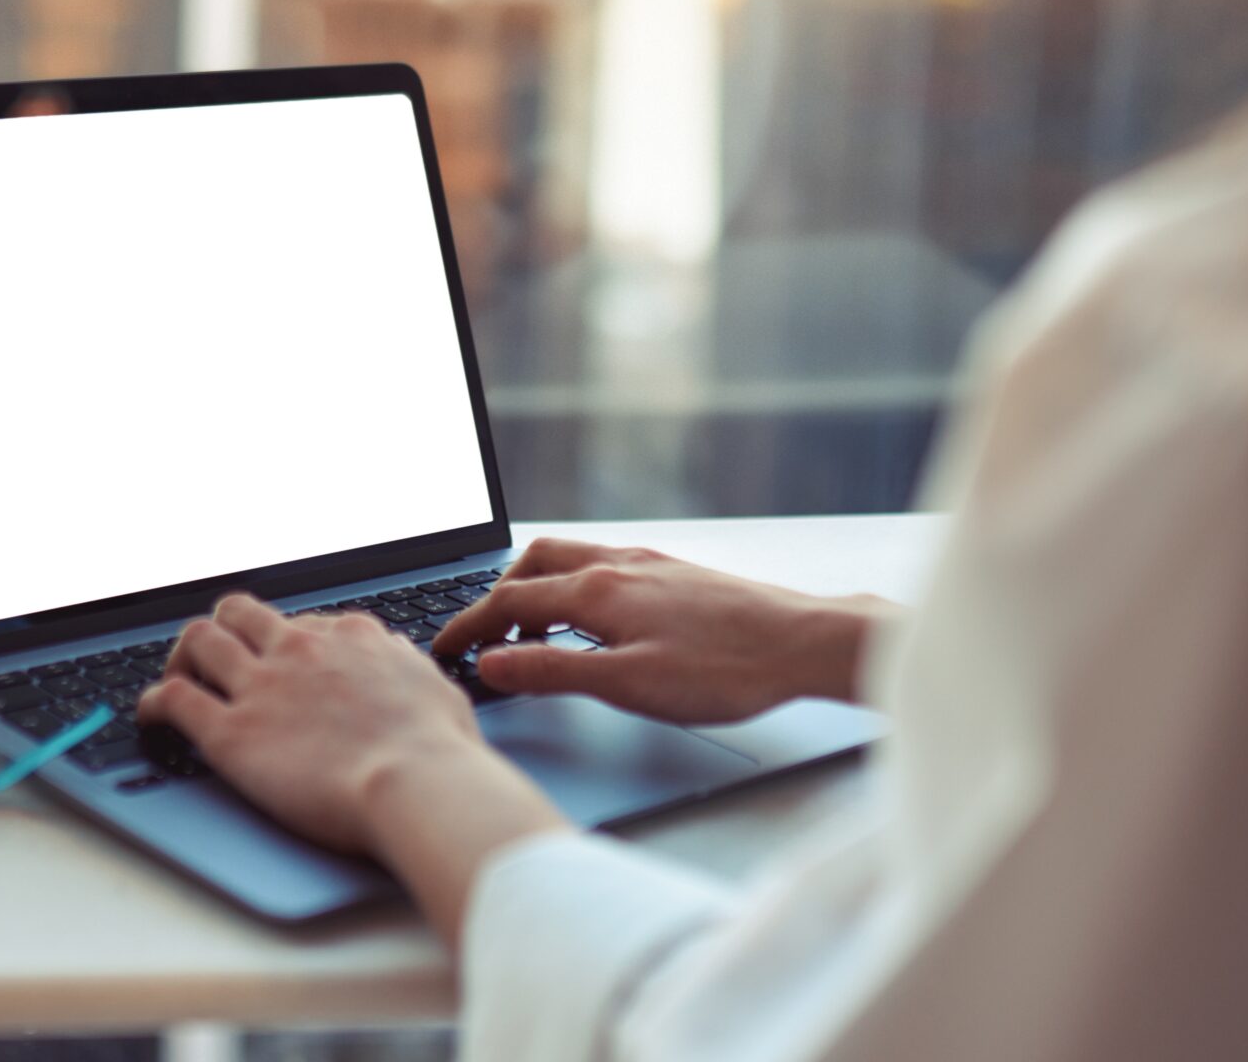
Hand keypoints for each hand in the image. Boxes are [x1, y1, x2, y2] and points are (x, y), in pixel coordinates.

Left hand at [139, 592, 493, 852]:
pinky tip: (151, 715)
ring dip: (184, 656)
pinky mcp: (231, 732)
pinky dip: (153, 702)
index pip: (302, 622)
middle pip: (239, 612)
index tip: (283, 662)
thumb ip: (404, 667)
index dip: (287, 644)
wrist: (418, 785)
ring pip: (199, 639)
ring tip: (180, 678)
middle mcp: (299, 649)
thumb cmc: (439, 751)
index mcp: (350, 637)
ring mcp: (262, 687)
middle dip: (225, 630)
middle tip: (221, 660)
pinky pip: (173, 698)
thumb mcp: (433, 688)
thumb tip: (394, 654)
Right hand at [430, 540, 896, 725]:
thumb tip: (490, 664)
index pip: (509, 603)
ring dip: (537, 592)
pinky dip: (575, 590)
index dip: (468, 627)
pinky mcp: (675, 573)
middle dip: (497, 598)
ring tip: (535, 637)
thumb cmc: (725, 670)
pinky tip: (596, 623)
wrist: (804, 643)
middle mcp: (617, 565)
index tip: (444, 649)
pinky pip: (603, 567)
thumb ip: (552, 673)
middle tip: (485, 639)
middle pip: (533, 566)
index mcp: (597, 592)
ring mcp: (648, 564)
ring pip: (570, 562)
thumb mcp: (628, 685)